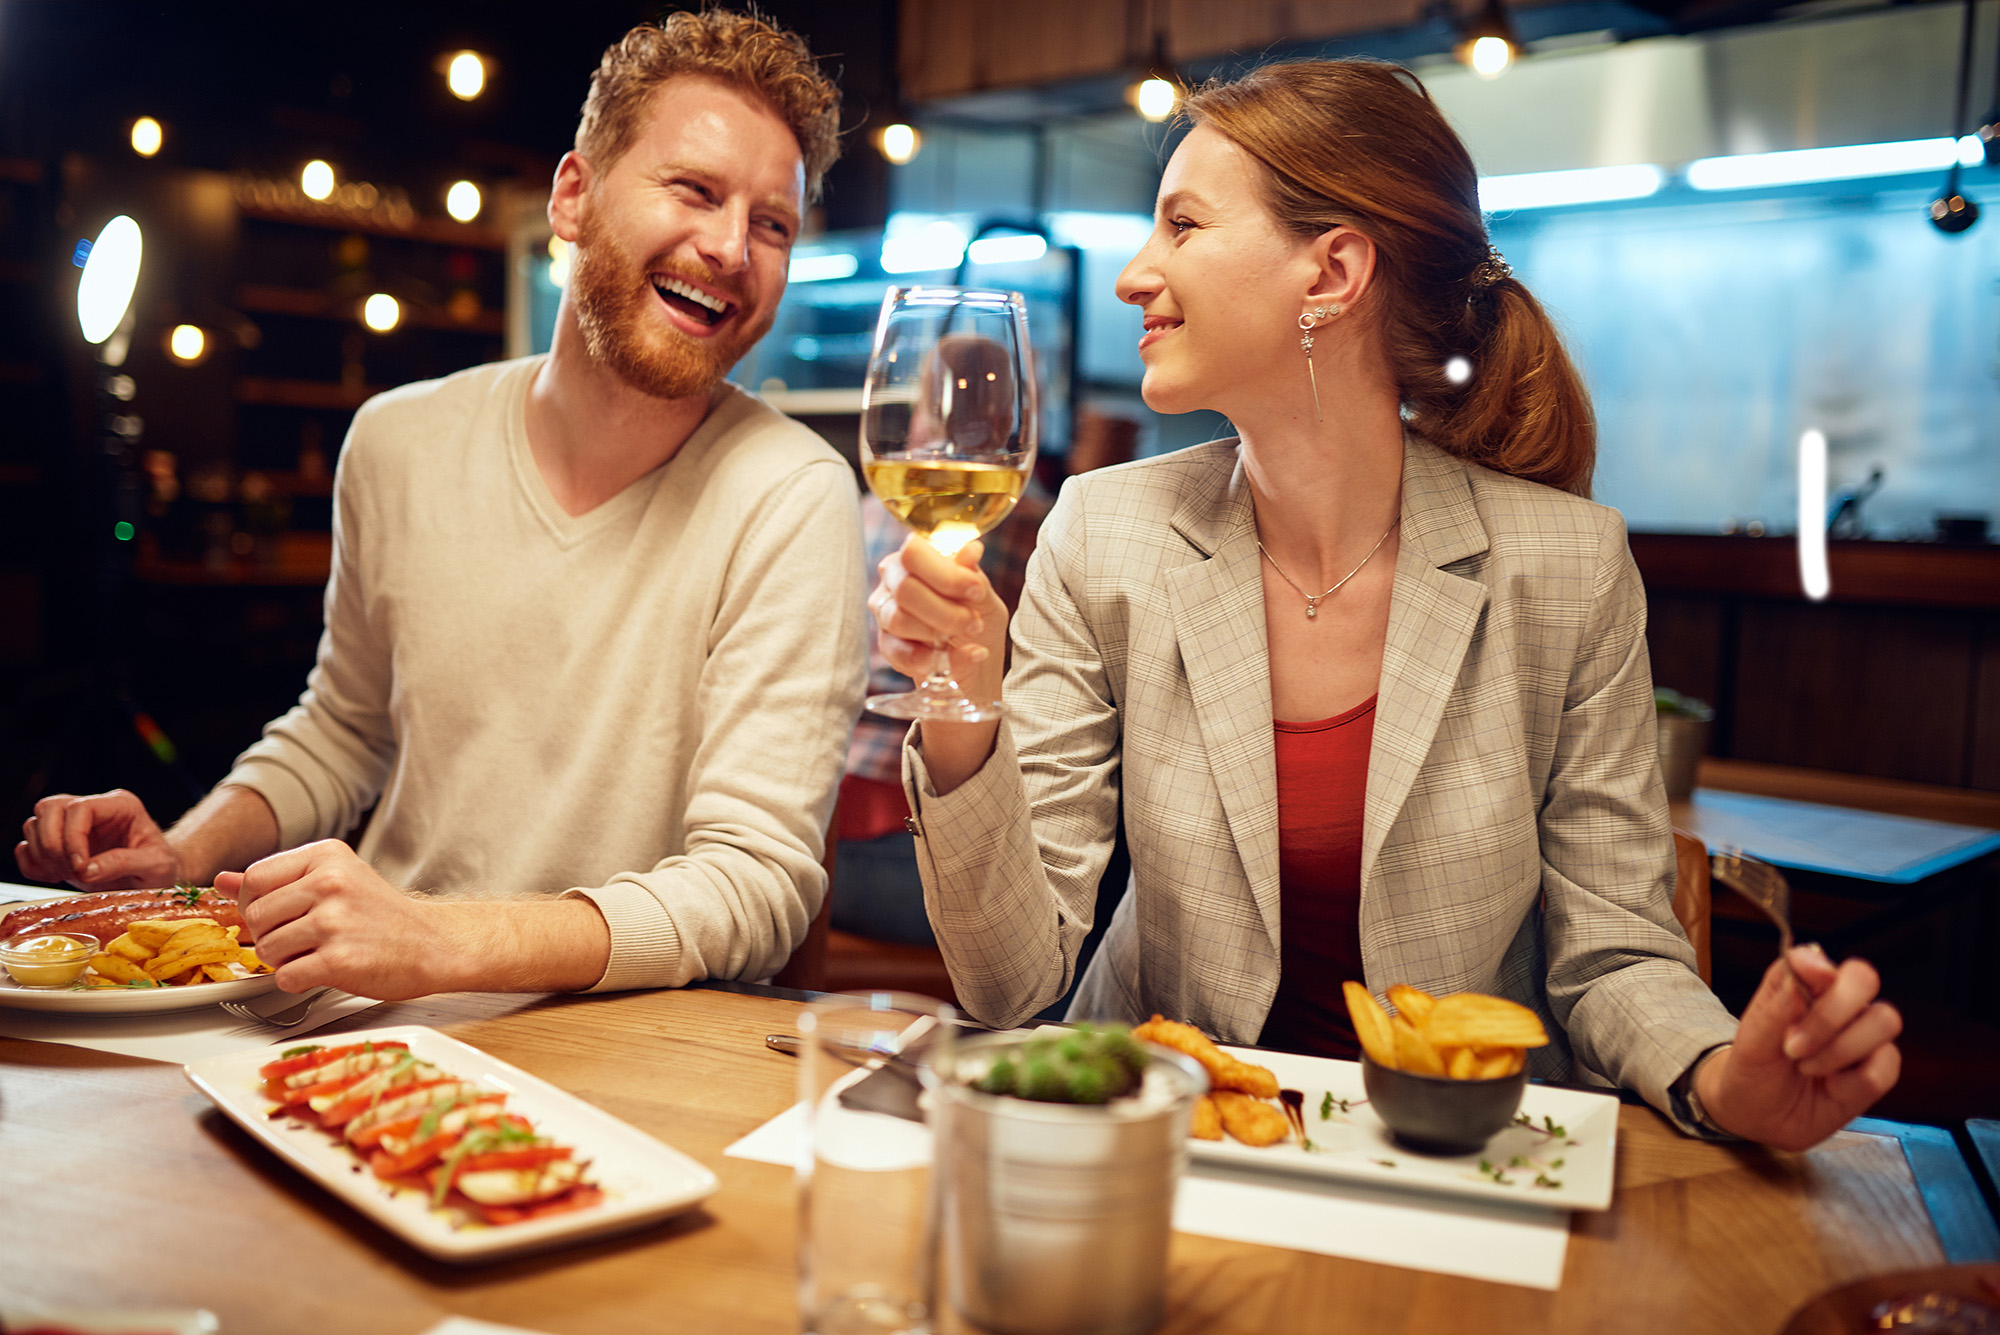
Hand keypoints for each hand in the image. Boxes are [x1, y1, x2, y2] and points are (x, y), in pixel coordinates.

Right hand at [15, 790, 181, 889]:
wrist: (156, 877)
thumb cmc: (163, 867)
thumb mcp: (157, 866)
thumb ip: (124, 863)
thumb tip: (86, 869)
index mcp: (120, 805)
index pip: (80, 808)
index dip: (73, 837)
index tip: (81, 867)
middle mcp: (94, 809)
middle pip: (49, 808)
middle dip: (53, 843)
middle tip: (72, 870)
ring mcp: (73, 825)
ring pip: (34, 824)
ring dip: (43, 853)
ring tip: (67, 873)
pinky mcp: (60, 844)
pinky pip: (27, 846)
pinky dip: (32, 864)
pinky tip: (55, 876)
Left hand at [222, 840, 612, 998]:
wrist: (434, 945)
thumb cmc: (383, 916)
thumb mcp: (335, 881)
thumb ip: (277, 881)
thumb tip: (221, 881)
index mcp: (326, 856)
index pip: (254, 879)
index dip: (261, 905)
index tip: (286, 914)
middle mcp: (329, 883)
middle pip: (255, 917)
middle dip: (271, 936)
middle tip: (307, 939)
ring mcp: (334, 922)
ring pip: (265, 949)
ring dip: (285, 960)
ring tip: (320, 953)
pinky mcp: (338, 960)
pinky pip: (284, 976)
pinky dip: (298, 981)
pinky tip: (325, 970)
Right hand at [869, 533, 1007, 704]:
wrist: (976, 650)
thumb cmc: (977, 612)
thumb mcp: (982, 592)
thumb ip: (972, 573)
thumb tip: (972, 550)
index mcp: (914, 557)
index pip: (913, 553)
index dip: (945, 574)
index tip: (976, 590)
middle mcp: (893, 580)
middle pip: (905, 589)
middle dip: (946, 610)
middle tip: (975, 622)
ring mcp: (885, 613)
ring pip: (899, 620)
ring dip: (941, 632)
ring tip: (971, 636)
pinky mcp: (887, 647)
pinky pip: (904, 654)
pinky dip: (940, 659)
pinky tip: (966, 656)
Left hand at [1698, 944, 1901, 1151]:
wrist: (1758, 1118)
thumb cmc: (1753, 1069)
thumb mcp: (1752, 1039)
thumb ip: (1778, 1000)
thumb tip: (1808, 961)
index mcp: (1804, 988)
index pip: (1822, 961)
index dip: (1818, 967)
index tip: (1806, 984)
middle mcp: (1839, 1005)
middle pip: (1864, 979)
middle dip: (1832, 1013)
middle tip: (1794, 1046)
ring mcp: (1862, 1036)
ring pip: (1883, 1020)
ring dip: (1840, 1049)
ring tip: (1806, 1067)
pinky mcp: (1877, 1070)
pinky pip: (1886, 1065)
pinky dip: (1853, 1081)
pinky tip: (1830, 1087)